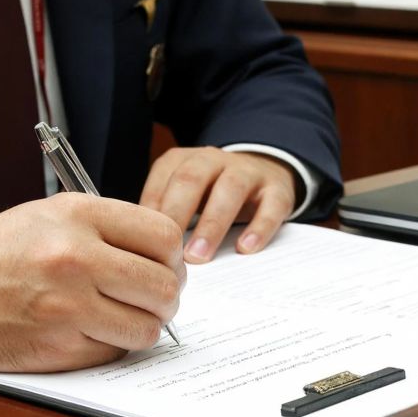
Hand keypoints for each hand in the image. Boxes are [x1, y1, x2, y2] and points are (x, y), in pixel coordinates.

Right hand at [0, 193, 184, 371]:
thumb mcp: (48, 215)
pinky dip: (110, 347)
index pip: (164, 236)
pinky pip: (113, 353)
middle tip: (152, 299)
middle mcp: (74, 258)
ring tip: (122, 317)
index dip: (172, 257)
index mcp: (77, 216)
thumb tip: (167, 258)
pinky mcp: (57, 347)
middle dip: (166, 298)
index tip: (164, 265)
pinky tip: (88, 331)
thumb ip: (108, 229)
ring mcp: (66, 307)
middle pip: (163, 287)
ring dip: (142, 327)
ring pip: (146, 328)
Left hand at [140, 147, 296, 262]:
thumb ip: (165, 211)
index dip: (152, 207)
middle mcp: (215, 160)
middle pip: (192, 179)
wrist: (266, 172)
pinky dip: (259, 228)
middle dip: (177, 214)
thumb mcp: (186, 194)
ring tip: (199, 256)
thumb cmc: (213, 193)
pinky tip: (245, 249)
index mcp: (185, 160)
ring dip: (212, 224)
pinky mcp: (277, 190)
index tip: (142, 241)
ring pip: (230, 190)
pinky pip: (271, 206)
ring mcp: (248, 172)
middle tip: (167, 251)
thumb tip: (140, 247)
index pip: (163, 176)